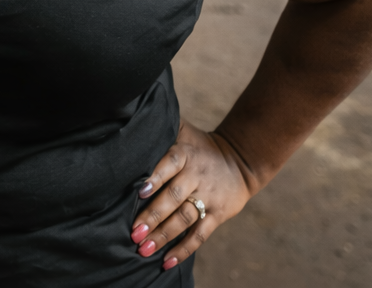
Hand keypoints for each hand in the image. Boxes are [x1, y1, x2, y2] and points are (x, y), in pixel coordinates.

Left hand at [130, 121, 253, 270]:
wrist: (241, 159)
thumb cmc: (199, 144)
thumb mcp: (182, 130)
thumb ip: (160, 124)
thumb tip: (131, 110)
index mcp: (185, 155)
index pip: (169, 165)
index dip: (155, 177)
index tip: (139, 191)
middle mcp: (196, 177)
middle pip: (173, 197)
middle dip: (153, 216)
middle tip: (133, 231)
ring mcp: (208, 198)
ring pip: (184, 219)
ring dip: (164, 235)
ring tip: (143, 248)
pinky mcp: (217, 214)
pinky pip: (200, 235)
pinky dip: (184, 249)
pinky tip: (167, 261)